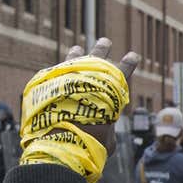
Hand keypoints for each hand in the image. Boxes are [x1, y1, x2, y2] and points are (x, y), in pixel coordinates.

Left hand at [46, 38, 140, 156]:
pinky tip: (53, 76)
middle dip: (101, 50)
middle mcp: (91, 79)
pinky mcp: (50, 81)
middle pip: (98, 59)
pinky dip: (55, 76)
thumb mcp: (107, 141)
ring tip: (77, 49)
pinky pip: (54, 76)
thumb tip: (106, 140)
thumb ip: (108, 135)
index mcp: (111, 91)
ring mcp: (69, 76)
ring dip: (76, 55)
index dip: (129, 64)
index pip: (124, 73)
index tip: (133, 56)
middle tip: (105, 41)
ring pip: (73, 61)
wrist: (64, 135)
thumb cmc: (91, 139)